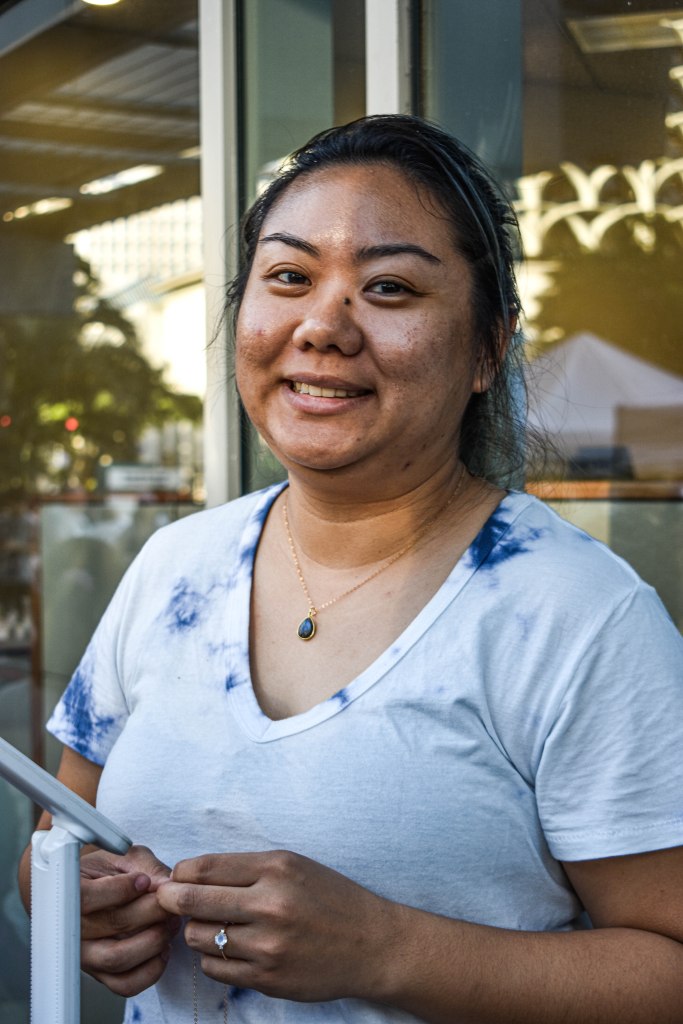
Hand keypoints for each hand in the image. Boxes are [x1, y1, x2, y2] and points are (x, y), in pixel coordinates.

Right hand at [80, 844, 178, 996]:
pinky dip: (150, 969)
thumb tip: (166, 884)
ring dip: (153, 939)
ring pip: (118, 958)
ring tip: (170, 923)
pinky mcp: (102, 974)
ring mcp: (87, 955)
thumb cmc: (110, 870)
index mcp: (70, 894)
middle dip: (151, 911)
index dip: (121, 889)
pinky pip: (124, 984)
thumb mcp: (126, 857)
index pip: (86, 897)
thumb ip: (146, 867)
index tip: (144, 881)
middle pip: (113, 925)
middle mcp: (74, 929)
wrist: (99, 888)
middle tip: (170, 900)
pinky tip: (162, 948)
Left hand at [156, 850, 399, 1002]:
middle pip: (192, 901)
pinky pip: (214, 968)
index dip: (180, 873)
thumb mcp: (294, 866)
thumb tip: (191, 875)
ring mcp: (267, 945)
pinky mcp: (266, 978)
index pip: (205, 867)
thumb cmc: (331, 899)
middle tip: (165, 900)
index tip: (176, 877)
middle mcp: (269, 905)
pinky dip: (213, 957)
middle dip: (171, 900)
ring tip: (213, 924)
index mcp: (276, 868)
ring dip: (197, 930)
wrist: (371, 945)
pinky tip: (229, 947)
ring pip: (199, 937)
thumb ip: (245, 869)